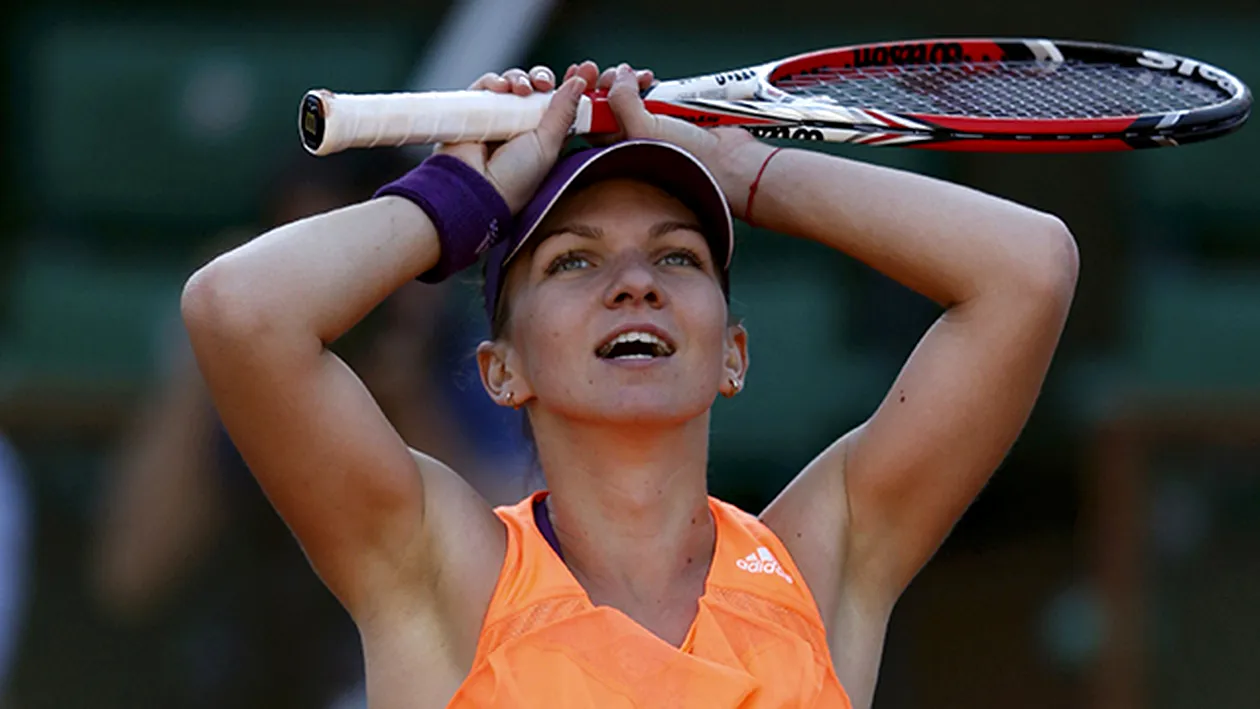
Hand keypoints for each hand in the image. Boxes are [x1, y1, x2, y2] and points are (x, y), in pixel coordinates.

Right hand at [436, 66, 586, 212]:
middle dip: (543, 78)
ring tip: (521, 89)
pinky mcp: (474, 110)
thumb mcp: (549, 145)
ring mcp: (498, 117)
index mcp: (544, 136)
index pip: (560, 104)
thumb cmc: (515, 178)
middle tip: (545, 83)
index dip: (571, 86)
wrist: (475, 187)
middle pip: (536, 88)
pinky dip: (494, 81)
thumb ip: (564, 113)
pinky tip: (500, 88)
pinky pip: (485, 86)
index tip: (584, 70)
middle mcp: (521, 125)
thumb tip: (579, 82)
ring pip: (513, 83)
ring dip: (520, 79)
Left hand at [583, 62, 775, 219]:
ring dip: (628, 82)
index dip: (583, 97)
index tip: (585, 79)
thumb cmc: (687, 162)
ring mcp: (648, 128)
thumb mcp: (643, 130)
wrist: (729, 162)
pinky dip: (648, 84)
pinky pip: (649, 95)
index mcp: (614, 154)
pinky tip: (651, 79)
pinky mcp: (666, 116)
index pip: (588, 122)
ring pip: (627, 98)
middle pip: (605, 106)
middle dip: (607, 85)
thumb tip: (617, 76)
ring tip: (638, 77)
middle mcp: (628, 142)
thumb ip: (622, 101)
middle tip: (613, 75)